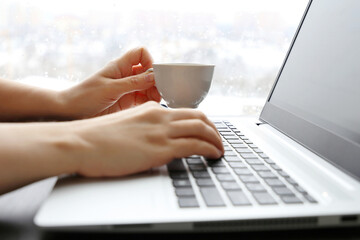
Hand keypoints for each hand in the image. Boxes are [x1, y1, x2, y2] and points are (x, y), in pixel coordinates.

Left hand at [60, 47, 160, 118]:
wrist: (69, 112)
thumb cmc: (84, 96)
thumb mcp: (110, 89)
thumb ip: (133, 83)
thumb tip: (153, 76)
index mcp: (119, 66)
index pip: (140, 53)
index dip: (149, 61)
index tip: (152, 75)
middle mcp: (125, 76)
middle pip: (147, 71)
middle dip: (154, 80)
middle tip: (157, 92)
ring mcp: (126, 89)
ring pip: (147, 86)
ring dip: (153, 93)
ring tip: (154, 102)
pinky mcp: (126, 102)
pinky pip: (143, 99)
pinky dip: (148, 102)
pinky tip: (147, 107)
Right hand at [70, 101, 223, 176]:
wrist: (81, 142)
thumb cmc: (96, 137)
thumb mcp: (125, 125)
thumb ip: (142, 128)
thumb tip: (151, 138)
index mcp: (151, 109)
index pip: (185, 111)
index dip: (200, 122)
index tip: (206, 131)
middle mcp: (159, 116)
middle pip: (199, 116)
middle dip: (214, 129)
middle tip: (218, 140)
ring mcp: (160, 131)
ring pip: (201, 129)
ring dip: (216, 140)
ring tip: (220, 150)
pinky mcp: (159, 148)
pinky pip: (195, 145)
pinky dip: (210, 149)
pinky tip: (214, 155)